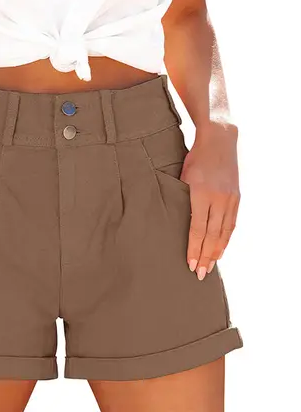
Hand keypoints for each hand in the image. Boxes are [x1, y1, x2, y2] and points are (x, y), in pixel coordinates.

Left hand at [181, 122, 239, 279]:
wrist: (219, 140)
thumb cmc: (194, 157)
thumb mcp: (182, 176)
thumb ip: (181, 198)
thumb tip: (177, 220)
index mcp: (200, 194)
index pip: (197, 229)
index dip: (194, 249)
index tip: (191, 264)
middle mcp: (218, 198)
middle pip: (212, 235)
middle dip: (206, 256)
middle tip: (201, 274)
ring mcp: (230, 198)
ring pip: (224, 232)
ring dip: (217, 251)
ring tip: (211, 265)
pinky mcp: (237, 197)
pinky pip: (232, 223)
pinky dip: (226, 238)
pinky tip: (222, 247)